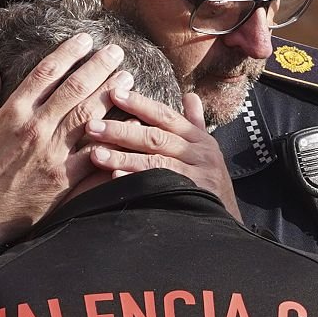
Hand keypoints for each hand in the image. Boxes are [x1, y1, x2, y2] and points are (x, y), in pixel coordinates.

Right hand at [0, 33, 133, 241]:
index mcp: (12, 112)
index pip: (46, 71)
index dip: (68, 52)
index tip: (84, 39)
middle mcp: (35, 128)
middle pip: (74, 88)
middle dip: (99, 66)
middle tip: (116, 51)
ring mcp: (52, 153)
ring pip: (88, 115)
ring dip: (110, 93)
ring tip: (127, 78)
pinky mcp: (65, 178)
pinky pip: (95, 154)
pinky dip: (113, 139)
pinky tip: (128, 125)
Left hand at [85, 89, 242, 221]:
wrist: (226, 222)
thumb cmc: (210, 183)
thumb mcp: (207, 150)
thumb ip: (194, 123)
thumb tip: (190, 95)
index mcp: (199, 138)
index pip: (165, 115)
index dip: (140, 104)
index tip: (114, 94)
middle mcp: (200, 153)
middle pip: (155, 137)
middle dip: (121, 131)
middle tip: (91, 126)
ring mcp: (197, 177)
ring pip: (155, 162)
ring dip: (123, 158)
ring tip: (95, 154)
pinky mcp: (193, 198)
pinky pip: (160, 187)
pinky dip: (136, 182)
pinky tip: (115, 179)